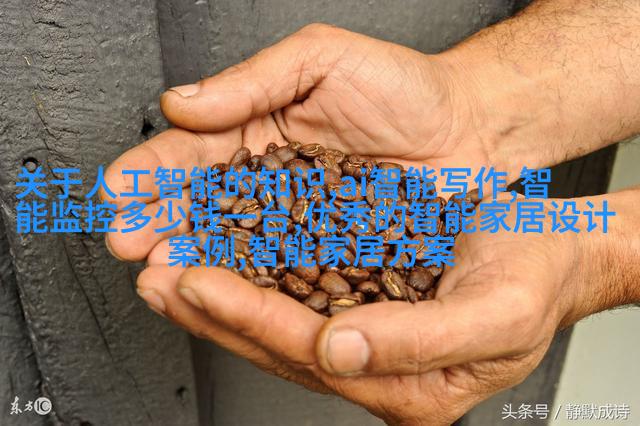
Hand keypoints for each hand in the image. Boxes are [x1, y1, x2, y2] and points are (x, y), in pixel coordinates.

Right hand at [103, 23, 499, 261]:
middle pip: (203, 204)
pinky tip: (224, 290)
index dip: (152, 169)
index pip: (192, 150)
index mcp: (257, 127)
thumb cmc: (403, 88)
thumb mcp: (321, 60)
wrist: (470, 127)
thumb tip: (182, 101)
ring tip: (161, 272)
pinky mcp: (328, 252)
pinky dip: (251, 282)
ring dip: (194, 258)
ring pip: (235, 242)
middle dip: (160, 222)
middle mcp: (270, 177)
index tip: (120, 190)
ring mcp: (296, 219)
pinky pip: (283, 269)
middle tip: (128, 242)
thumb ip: (251, 81)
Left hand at [134, 198, 594, 424]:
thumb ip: (415, 344)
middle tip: (158, 279)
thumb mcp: (496, 316)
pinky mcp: (361, 301)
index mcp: (405, 383)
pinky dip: (254, 272)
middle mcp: (373, 363)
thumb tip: (340, 351)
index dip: (247, 317)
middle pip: (277, 342)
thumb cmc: (534, 281)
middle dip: (212, 310)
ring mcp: (363, 336)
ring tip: (170, 269)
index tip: (195, 284)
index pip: (308, 353)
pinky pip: (296, 290)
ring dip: (222, 292)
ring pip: (277, 316)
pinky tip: (223, 255)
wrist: (552, 252)